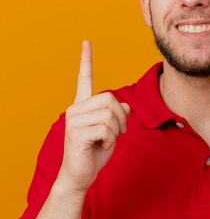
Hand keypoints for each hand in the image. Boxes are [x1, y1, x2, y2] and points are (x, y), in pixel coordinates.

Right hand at [57, 41, 130, 192]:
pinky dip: (111, 140)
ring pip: (109, 115)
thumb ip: (117, 117)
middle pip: (109, 99)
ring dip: (116, 130)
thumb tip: (125, 105)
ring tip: (108, 140)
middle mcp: (75, 109)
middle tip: (120, 132)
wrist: (80, 175)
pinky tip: (102, 146)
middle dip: (121, 117)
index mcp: (82, 106)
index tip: (86, 42)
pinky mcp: (76, 133)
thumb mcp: (111, 132)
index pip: (84, 79)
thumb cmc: (94, 153)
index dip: (86, 61)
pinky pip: (105, 129)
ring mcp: (74, 120)